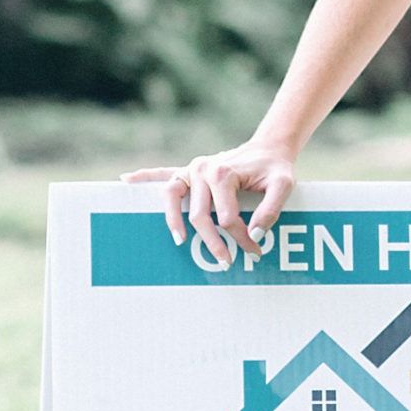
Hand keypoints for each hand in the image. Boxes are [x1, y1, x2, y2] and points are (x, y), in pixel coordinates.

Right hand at [120, 138, 297, 265]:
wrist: (269, 148)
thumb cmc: (276, 168)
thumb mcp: (284, 186)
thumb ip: (271, 210)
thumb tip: (254, 235)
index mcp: (224, 173)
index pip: (226, 217)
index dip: (240, 238)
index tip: (255, 250)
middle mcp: (203, 169)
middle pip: (198, 215)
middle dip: (212, 242)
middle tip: (225, 262)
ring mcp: (192, 169)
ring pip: (172, 197)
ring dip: (173, 221)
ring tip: (181, 241)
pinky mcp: (187, 170)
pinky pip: (163, 174)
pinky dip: (144, 176)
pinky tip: (126, 180)